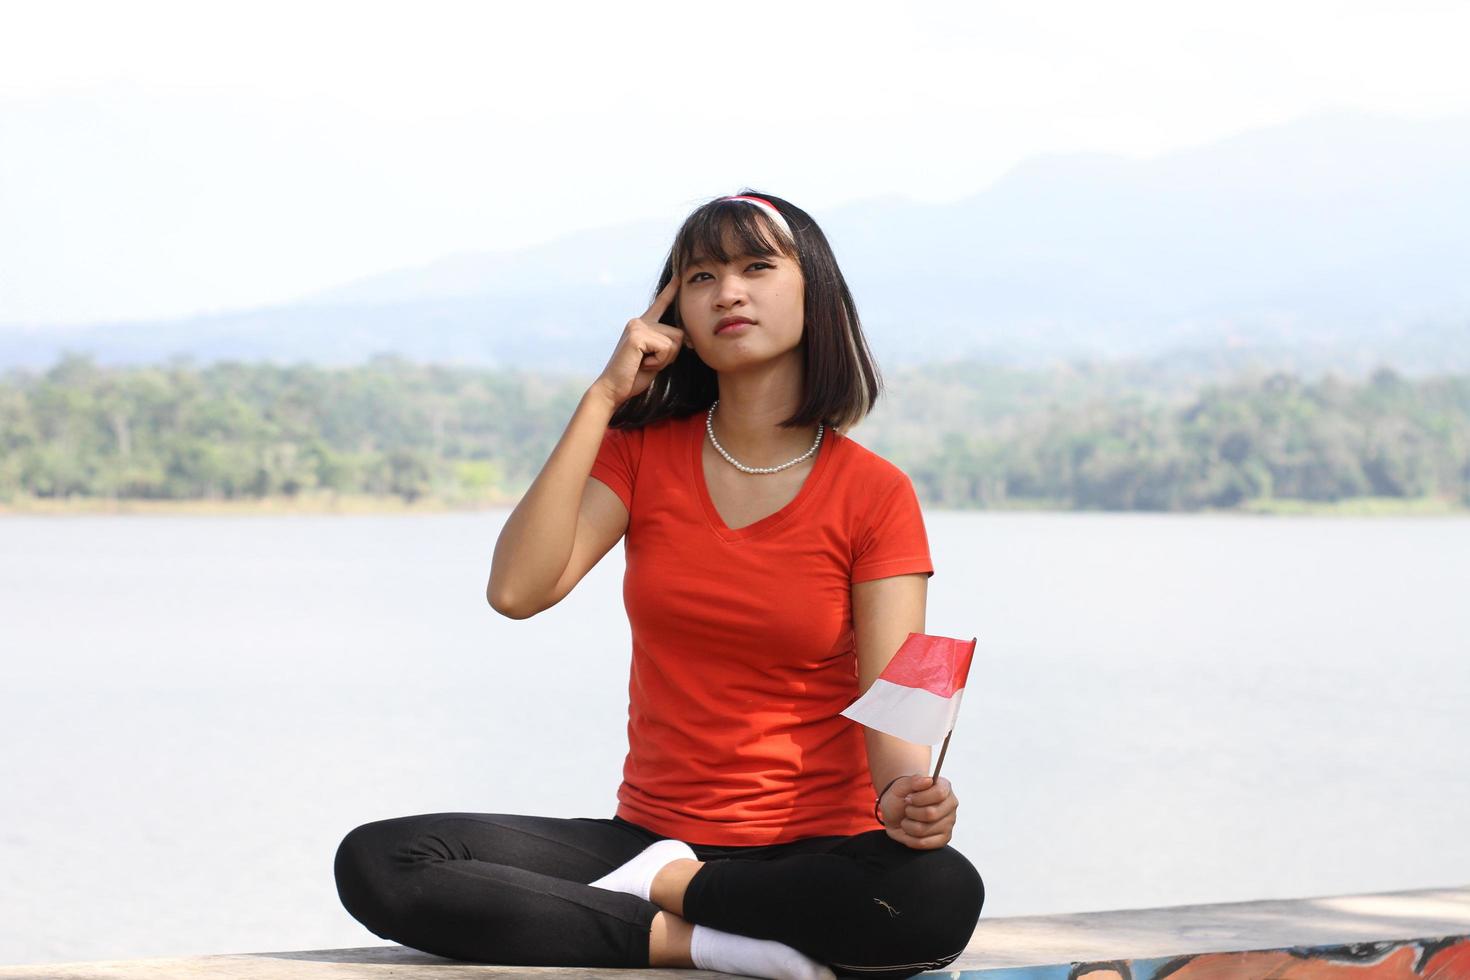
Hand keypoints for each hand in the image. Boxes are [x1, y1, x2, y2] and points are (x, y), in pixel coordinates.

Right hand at [592, 276, 687, 408]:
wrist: (614, 389)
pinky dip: (659, 362)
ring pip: (674, 341)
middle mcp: (639, 321)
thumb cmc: (635, 376)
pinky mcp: (637, 335)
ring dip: (665, 359)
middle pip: (678, 333)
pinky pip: (666, 348)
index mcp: (643, 325)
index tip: (678, 276)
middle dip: (671, 355)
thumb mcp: (656, 357)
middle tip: (648, 363)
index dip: (671, 290)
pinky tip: (642, 364)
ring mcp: (637, 326)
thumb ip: (667, 344)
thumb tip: (686, 336)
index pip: (660, 305)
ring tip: (644, 363)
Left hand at [878, 775, 956, 849]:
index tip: (908, 798)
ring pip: (924, 830)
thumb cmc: (900, 797)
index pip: (939, 793)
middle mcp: (951, 805)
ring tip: (907, 820)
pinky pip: (923, 843)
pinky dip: (910, 838)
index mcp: (944, 787)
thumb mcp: (900, 786)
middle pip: (931, 813)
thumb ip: (913, 781)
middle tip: (907, 809)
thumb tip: (928, 781)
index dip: (919, 798)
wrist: (895, 813)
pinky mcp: (943, 839)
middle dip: (911, 812)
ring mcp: (949, 823)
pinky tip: (910, 831)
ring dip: (908, 825)